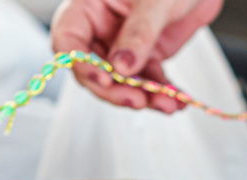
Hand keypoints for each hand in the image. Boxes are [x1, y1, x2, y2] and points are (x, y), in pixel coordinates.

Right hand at [50, 0, 222, 112]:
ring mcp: (124, 44)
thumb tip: (121, 67)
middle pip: (94, 69)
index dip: (81, 64)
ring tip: (168, 103)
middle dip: (115, 90)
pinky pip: (149, 80)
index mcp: (89, 6)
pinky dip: (162, 92)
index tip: (104, 79)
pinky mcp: (147, 55)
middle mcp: (102, 27)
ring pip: (123, 81)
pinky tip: (177, 100)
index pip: (69, 40)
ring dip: (144, 96)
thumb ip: (138, 33)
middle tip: (137, 100)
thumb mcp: (155, 0)